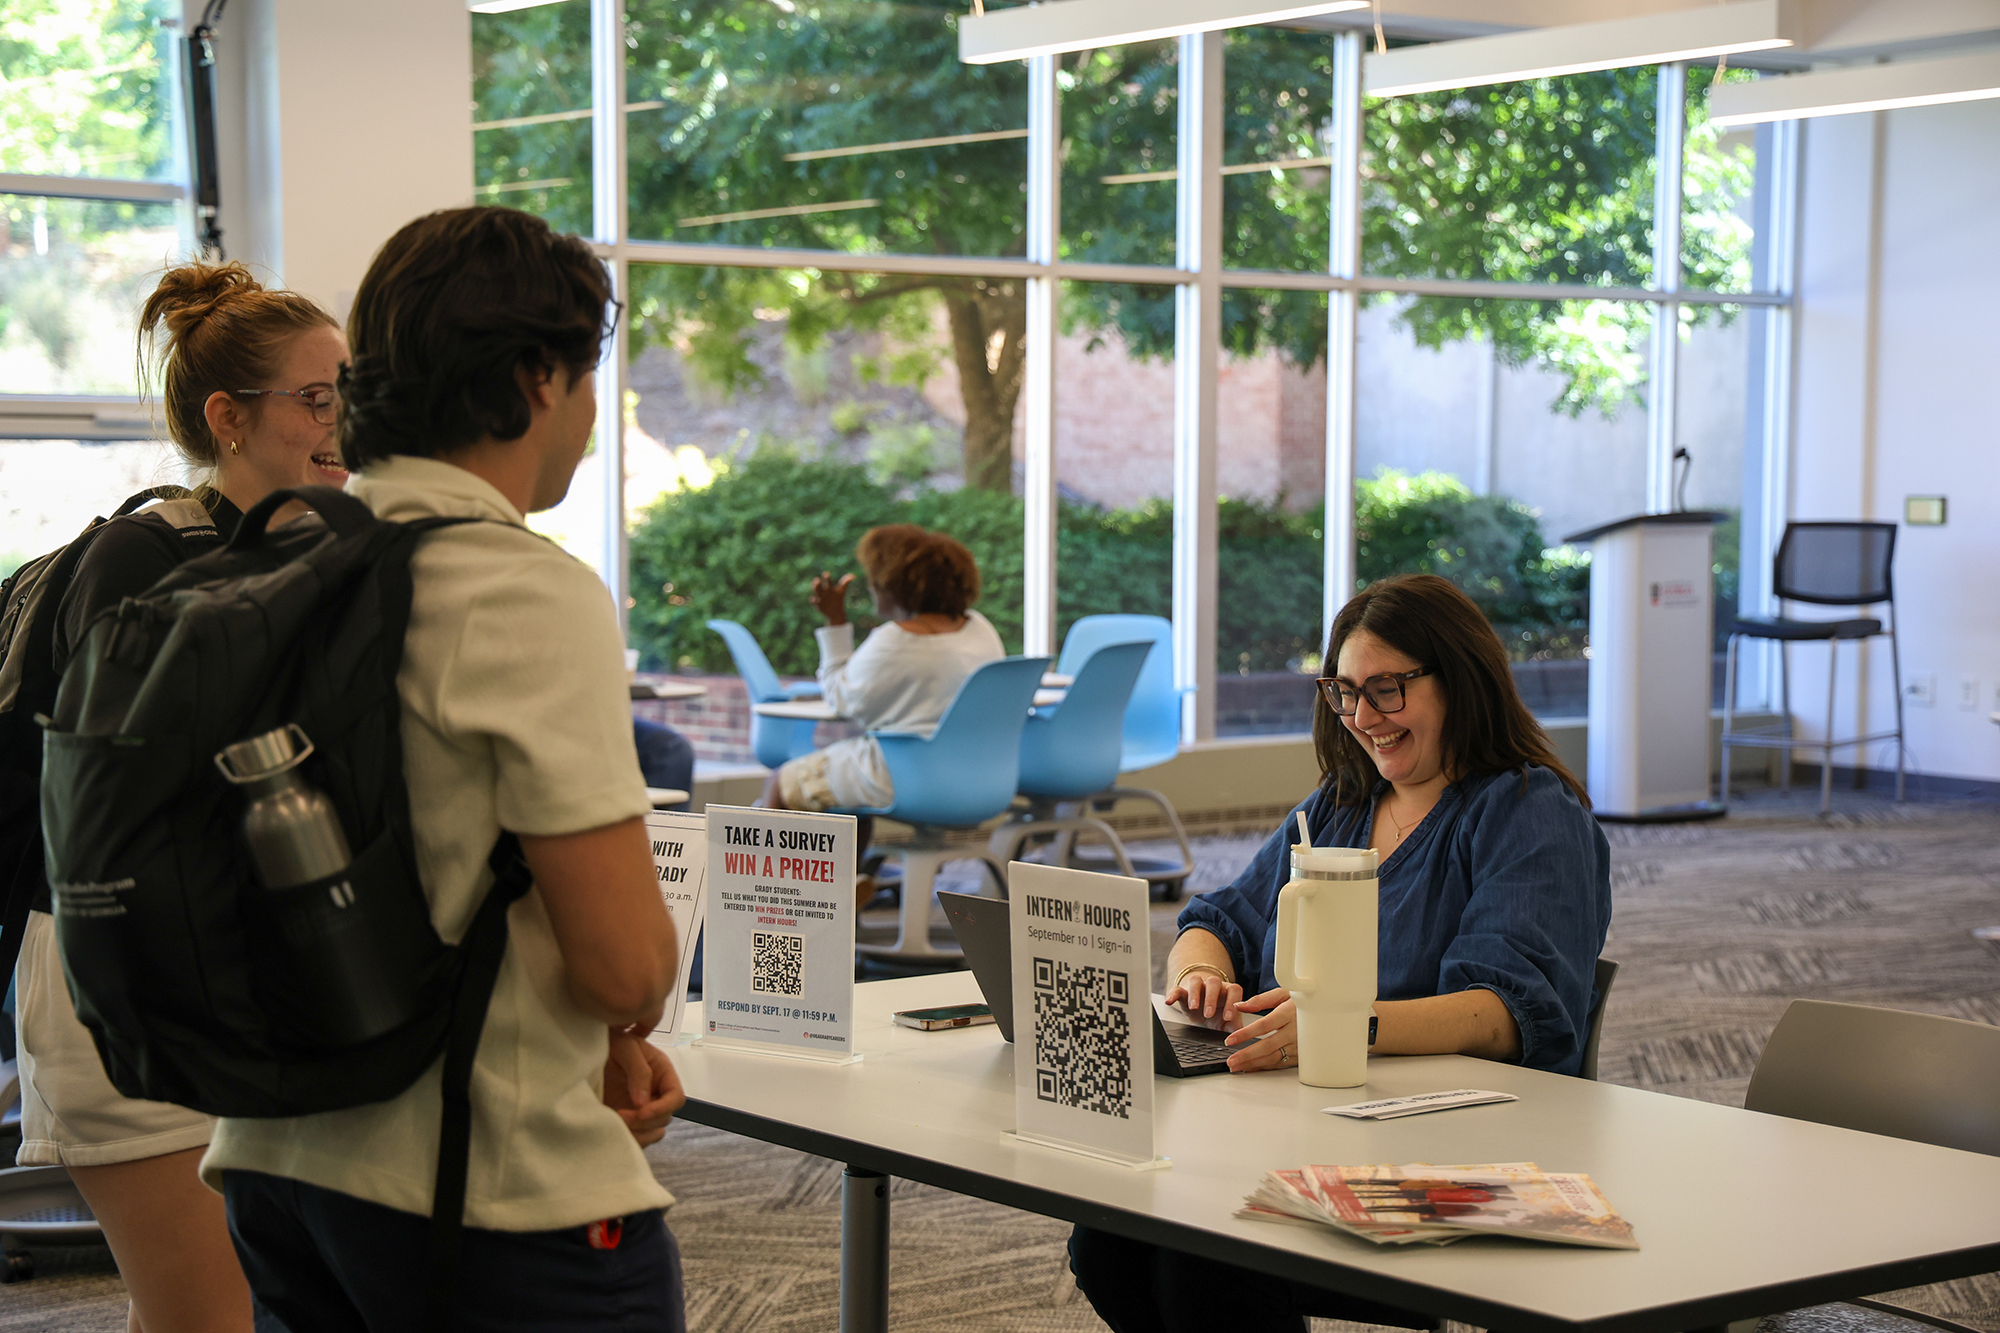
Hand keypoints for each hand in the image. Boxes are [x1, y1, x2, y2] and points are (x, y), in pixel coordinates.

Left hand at [604, 1025, 685, 1145]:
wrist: (584, 1050)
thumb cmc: (610, 1042)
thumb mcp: (626, 1046)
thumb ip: (639, 1069)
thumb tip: (643, 1101)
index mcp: (661, 1074)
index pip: (675, 1097)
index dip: (662, 1108)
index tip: (642, 1112)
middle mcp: (655, 1093)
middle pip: (664, 1118)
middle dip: (644, 1121)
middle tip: (621, 1115)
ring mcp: (641, 1109)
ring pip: (651, 1132)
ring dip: (637, 1132)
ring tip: (615, 1121)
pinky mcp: (627, 1120)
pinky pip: (636, 1137)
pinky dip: (628, 1137)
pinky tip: (612, 1127)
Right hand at [809, 571, 853, 625]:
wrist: (835, 612)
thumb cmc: (838, 599)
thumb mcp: (842, 591)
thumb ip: (846, 582)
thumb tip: (854, 576)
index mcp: (829, 587)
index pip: (828, 581)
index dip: (826, 577)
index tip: (826, 574)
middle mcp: (824, 591)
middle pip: (820, 586)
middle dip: (818, 583)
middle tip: (817, 580)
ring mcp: (820, 597)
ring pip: (816, 591)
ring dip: (815, 588)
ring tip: (814, 584)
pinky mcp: (818, 605)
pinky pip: (814, 601)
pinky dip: (813, 600)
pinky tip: (814, 599)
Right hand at [1164, 970, 1242, 1025]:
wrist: (1203, 1009)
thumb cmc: (1219, 1015)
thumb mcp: (1228, 1023)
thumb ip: (1237, 1029)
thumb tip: (1245, 1041)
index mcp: (1228, 991)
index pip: (1234, 990)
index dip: (1232, 1002)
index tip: (1228, 1017)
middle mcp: (1214, 986)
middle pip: (1214, 982)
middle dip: (1211, 998)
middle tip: (1208, 1014)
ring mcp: (1198, 987)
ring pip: (1196, 981)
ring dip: (1194, 993)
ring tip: (1193, 1007)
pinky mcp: (1183, 991)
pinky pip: (1177, 988)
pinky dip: (1173, 994)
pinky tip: (1169, 1001)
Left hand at [1221, 988, 1297, 1073]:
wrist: (1327, 1011)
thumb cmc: (1304, 1000)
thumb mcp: (1284, 993)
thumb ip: (1260, 1000)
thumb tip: (1239, 1006)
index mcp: (1289, 1013)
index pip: (1265, 1025)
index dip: (1246, 1033)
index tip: (1231, 1039)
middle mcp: (1295, 1031)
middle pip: (1268, 1046)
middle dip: (1247, 1055)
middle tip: (1231, 1060)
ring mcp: (1299, 1045)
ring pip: (1274, 1057)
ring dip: (1254, 1064)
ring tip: (1237, 1066)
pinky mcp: (1302, 1054)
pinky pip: (1281, 1063)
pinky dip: (1265, 1067)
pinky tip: (1252, 1067)